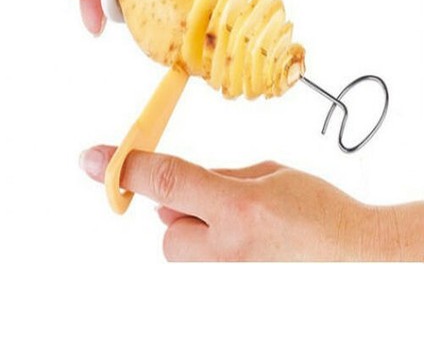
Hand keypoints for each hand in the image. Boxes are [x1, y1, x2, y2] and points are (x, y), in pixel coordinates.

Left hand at [80, 146, 420, 260]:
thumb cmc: (323, 213)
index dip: (126, 167)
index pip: (169, 181)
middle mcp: (230, 251)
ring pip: (181, 251)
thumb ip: (219, 179)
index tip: (93, 159)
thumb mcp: (272, 175)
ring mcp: (231, 281)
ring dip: (199, 236)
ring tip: (247, 235)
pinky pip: (199, 270)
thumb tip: (178, 188)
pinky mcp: (232, 296)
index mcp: (243, 208)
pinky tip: (250, 252)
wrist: (360, 259)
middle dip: (184, 212)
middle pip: (168, 227)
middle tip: (224, 208)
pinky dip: (213, 256)